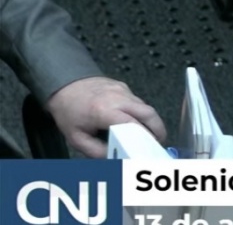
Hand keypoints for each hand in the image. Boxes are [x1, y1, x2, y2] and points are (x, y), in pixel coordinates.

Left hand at [45, 76, 166, 157]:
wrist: (64, 86)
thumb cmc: (69, 111)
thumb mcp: (77, 138)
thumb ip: (97, 151)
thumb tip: (116, 158)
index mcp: (102, 111)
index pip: (132, 124)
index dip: (145, 137)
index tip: (149, 148)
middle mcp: (116, 98)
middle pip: (148, 112)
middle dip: (158, 129)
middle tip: (158, 142)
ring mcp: (122, 90)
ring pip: (146, 107)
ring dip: (150, 121)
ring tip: (147, 135)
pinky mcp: (125, 87)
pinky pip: (138, 102)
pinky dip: (141, 113)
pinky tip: (133, 121)